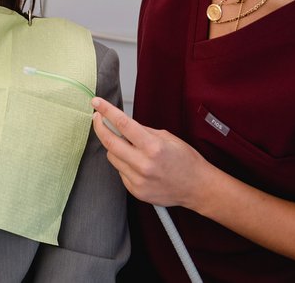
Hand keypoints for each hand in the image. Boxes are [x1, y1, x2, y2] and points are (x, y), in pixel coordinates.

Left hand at [91, 97, 208, 208]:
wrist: (198, 188)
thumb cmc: (186, 160)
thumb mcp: (167, 138)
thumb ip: (142, 131)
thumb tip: (121, 123)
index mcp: (153, 147)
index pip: (123, 124)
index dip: (107, 111)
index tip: (97, 103)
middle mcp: (144, 165)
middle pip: (109, 142)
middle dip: (100, 127)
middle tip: (98, 118)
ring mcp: (138, 180)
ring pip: (112, 157)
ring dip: (114, 147)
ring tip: (128, 146)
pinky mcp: (136, 191)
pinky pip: (120, 171)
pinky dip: (124, 163)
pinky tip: (137, 163)